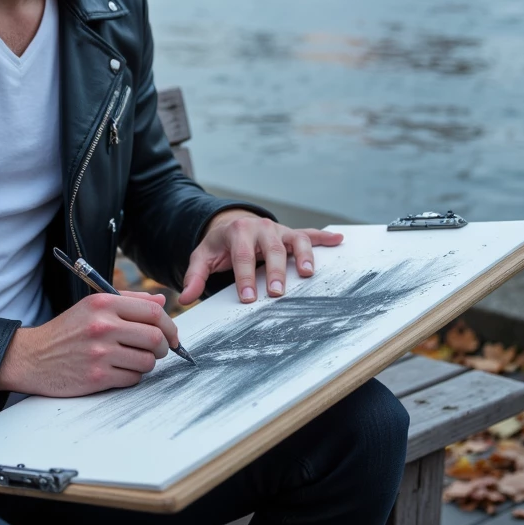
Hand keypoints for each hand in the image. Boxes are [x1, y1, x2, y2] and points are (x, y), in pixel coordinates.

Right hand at [0, 292, 178, 396]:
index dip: (169, 325)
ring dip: (146, 363)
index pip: (153, 311)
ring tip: (132, 360)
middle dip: (164, 347)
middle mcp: (102, 326)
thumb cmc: (66, 331)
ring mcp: (100, 353)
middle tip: (158, 350)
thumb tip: (161, 300)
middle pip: (155, 337)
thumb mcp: (92, 307)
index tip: (171, 335)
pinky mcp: (97, 377)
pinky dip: (131, 376)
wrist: (33, 357)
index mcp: (103, 304)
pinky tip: (118, 370)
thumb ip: (128, 301)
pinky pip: (133, 378)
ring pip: (147, 361)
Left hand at [179, 210, 343, 306]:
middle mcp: (261, 228)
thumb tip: (185, 299)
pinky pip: (310, 234)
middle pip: (271, 250)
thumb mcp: (203, 257)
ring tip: (308, 273)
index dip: (244, 278)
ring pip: (294, 240)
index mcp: (238, 232)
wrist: (231, 225)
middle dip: (275, 272)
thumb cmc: (219, 246)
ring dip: (303, 256)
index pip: (242, 257)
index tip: (247, 298)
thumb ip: (194, 276)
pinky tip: (338, 240)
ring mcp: (279, 230)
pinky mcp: (291, 234)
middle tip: (277, 293)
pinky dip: (324, 237)